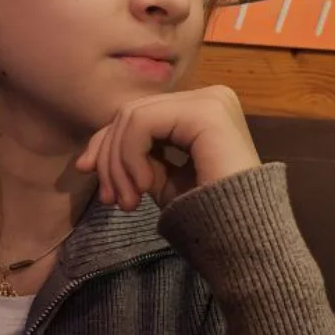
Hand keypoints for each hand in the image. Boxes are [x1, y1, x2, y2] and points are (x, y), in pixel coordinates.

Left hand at [76, 85, 259, 210]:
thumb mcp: (163, 180)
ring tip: (128, 201)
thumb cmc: (209, 214)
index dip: (106, 144)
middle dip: (109, 158)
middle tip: (112, 200)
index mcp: (200, 111)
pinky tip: (142, 187)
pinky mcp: (205, 111)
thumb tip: (92, 157)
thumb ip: (134, 160)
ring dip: (118, 163)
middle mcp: (208, 97)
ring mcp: (209, 100)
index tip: (92, 178)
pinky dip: (130, 156)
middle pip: (132, 113)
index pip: (139, 115)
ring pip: (132, 116)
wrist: (243, 237)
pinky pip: (143, 123)